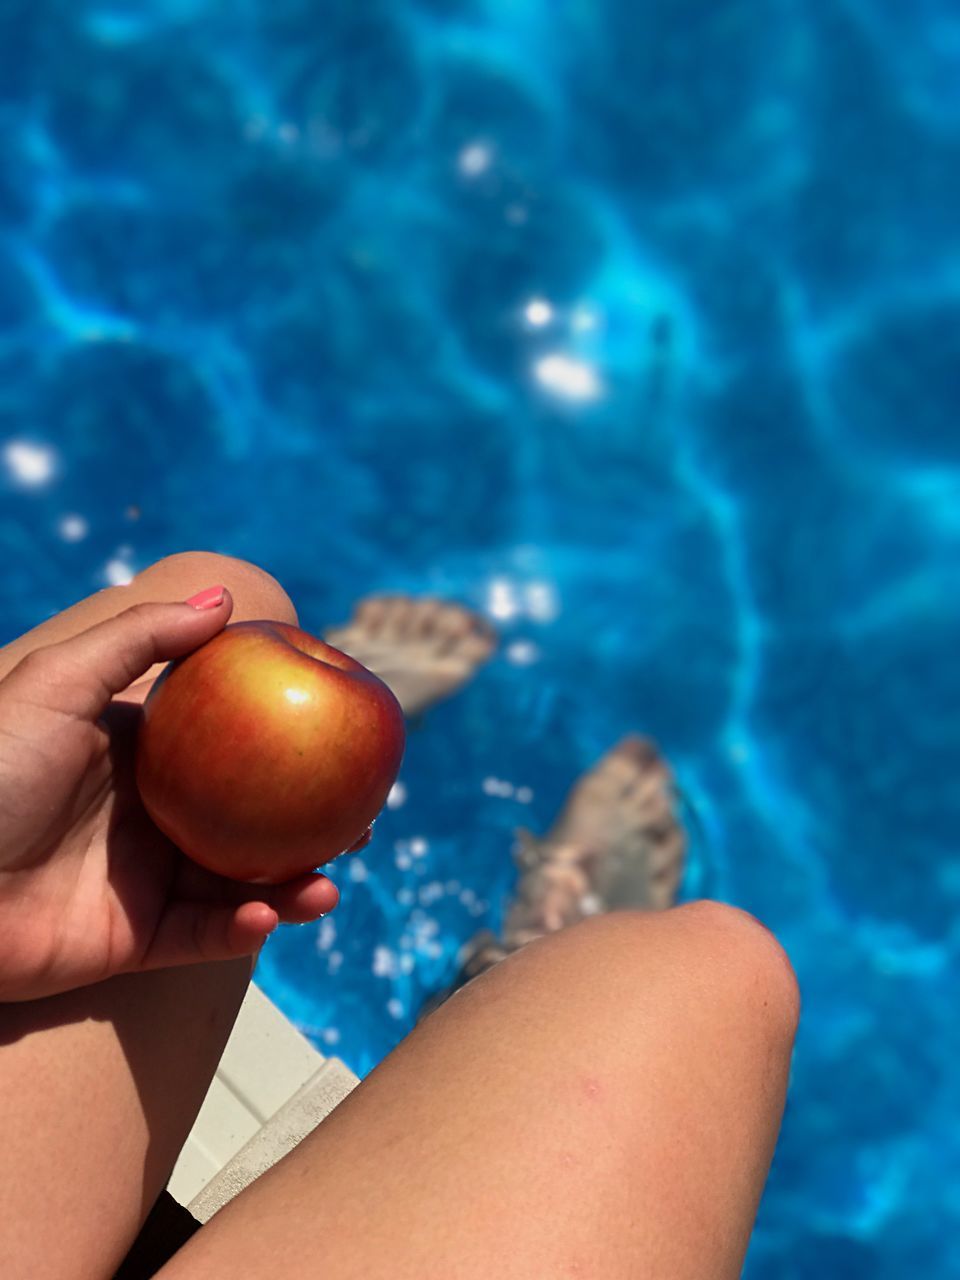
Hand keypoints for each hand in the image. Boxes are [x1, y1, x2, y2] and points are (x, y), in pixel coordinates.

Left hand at [0, 590, 337, 1001]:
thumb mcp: (56, 684)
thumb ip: (138, 639)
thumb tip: (225, 598)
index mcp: (140, 754)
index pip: (229, 743)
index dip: (284, 740)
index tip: (337, 731)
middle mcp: (151, 814)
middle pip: (249, 817)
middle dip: (308, 821)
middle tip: (361, 817)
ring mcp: (145, 879)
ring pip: (240, 882)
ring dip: (293, 882)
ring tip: (332, 876)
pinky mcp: (133, 939)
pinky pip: (204, 935)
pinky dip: (243, 928)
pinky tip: (271, 913)